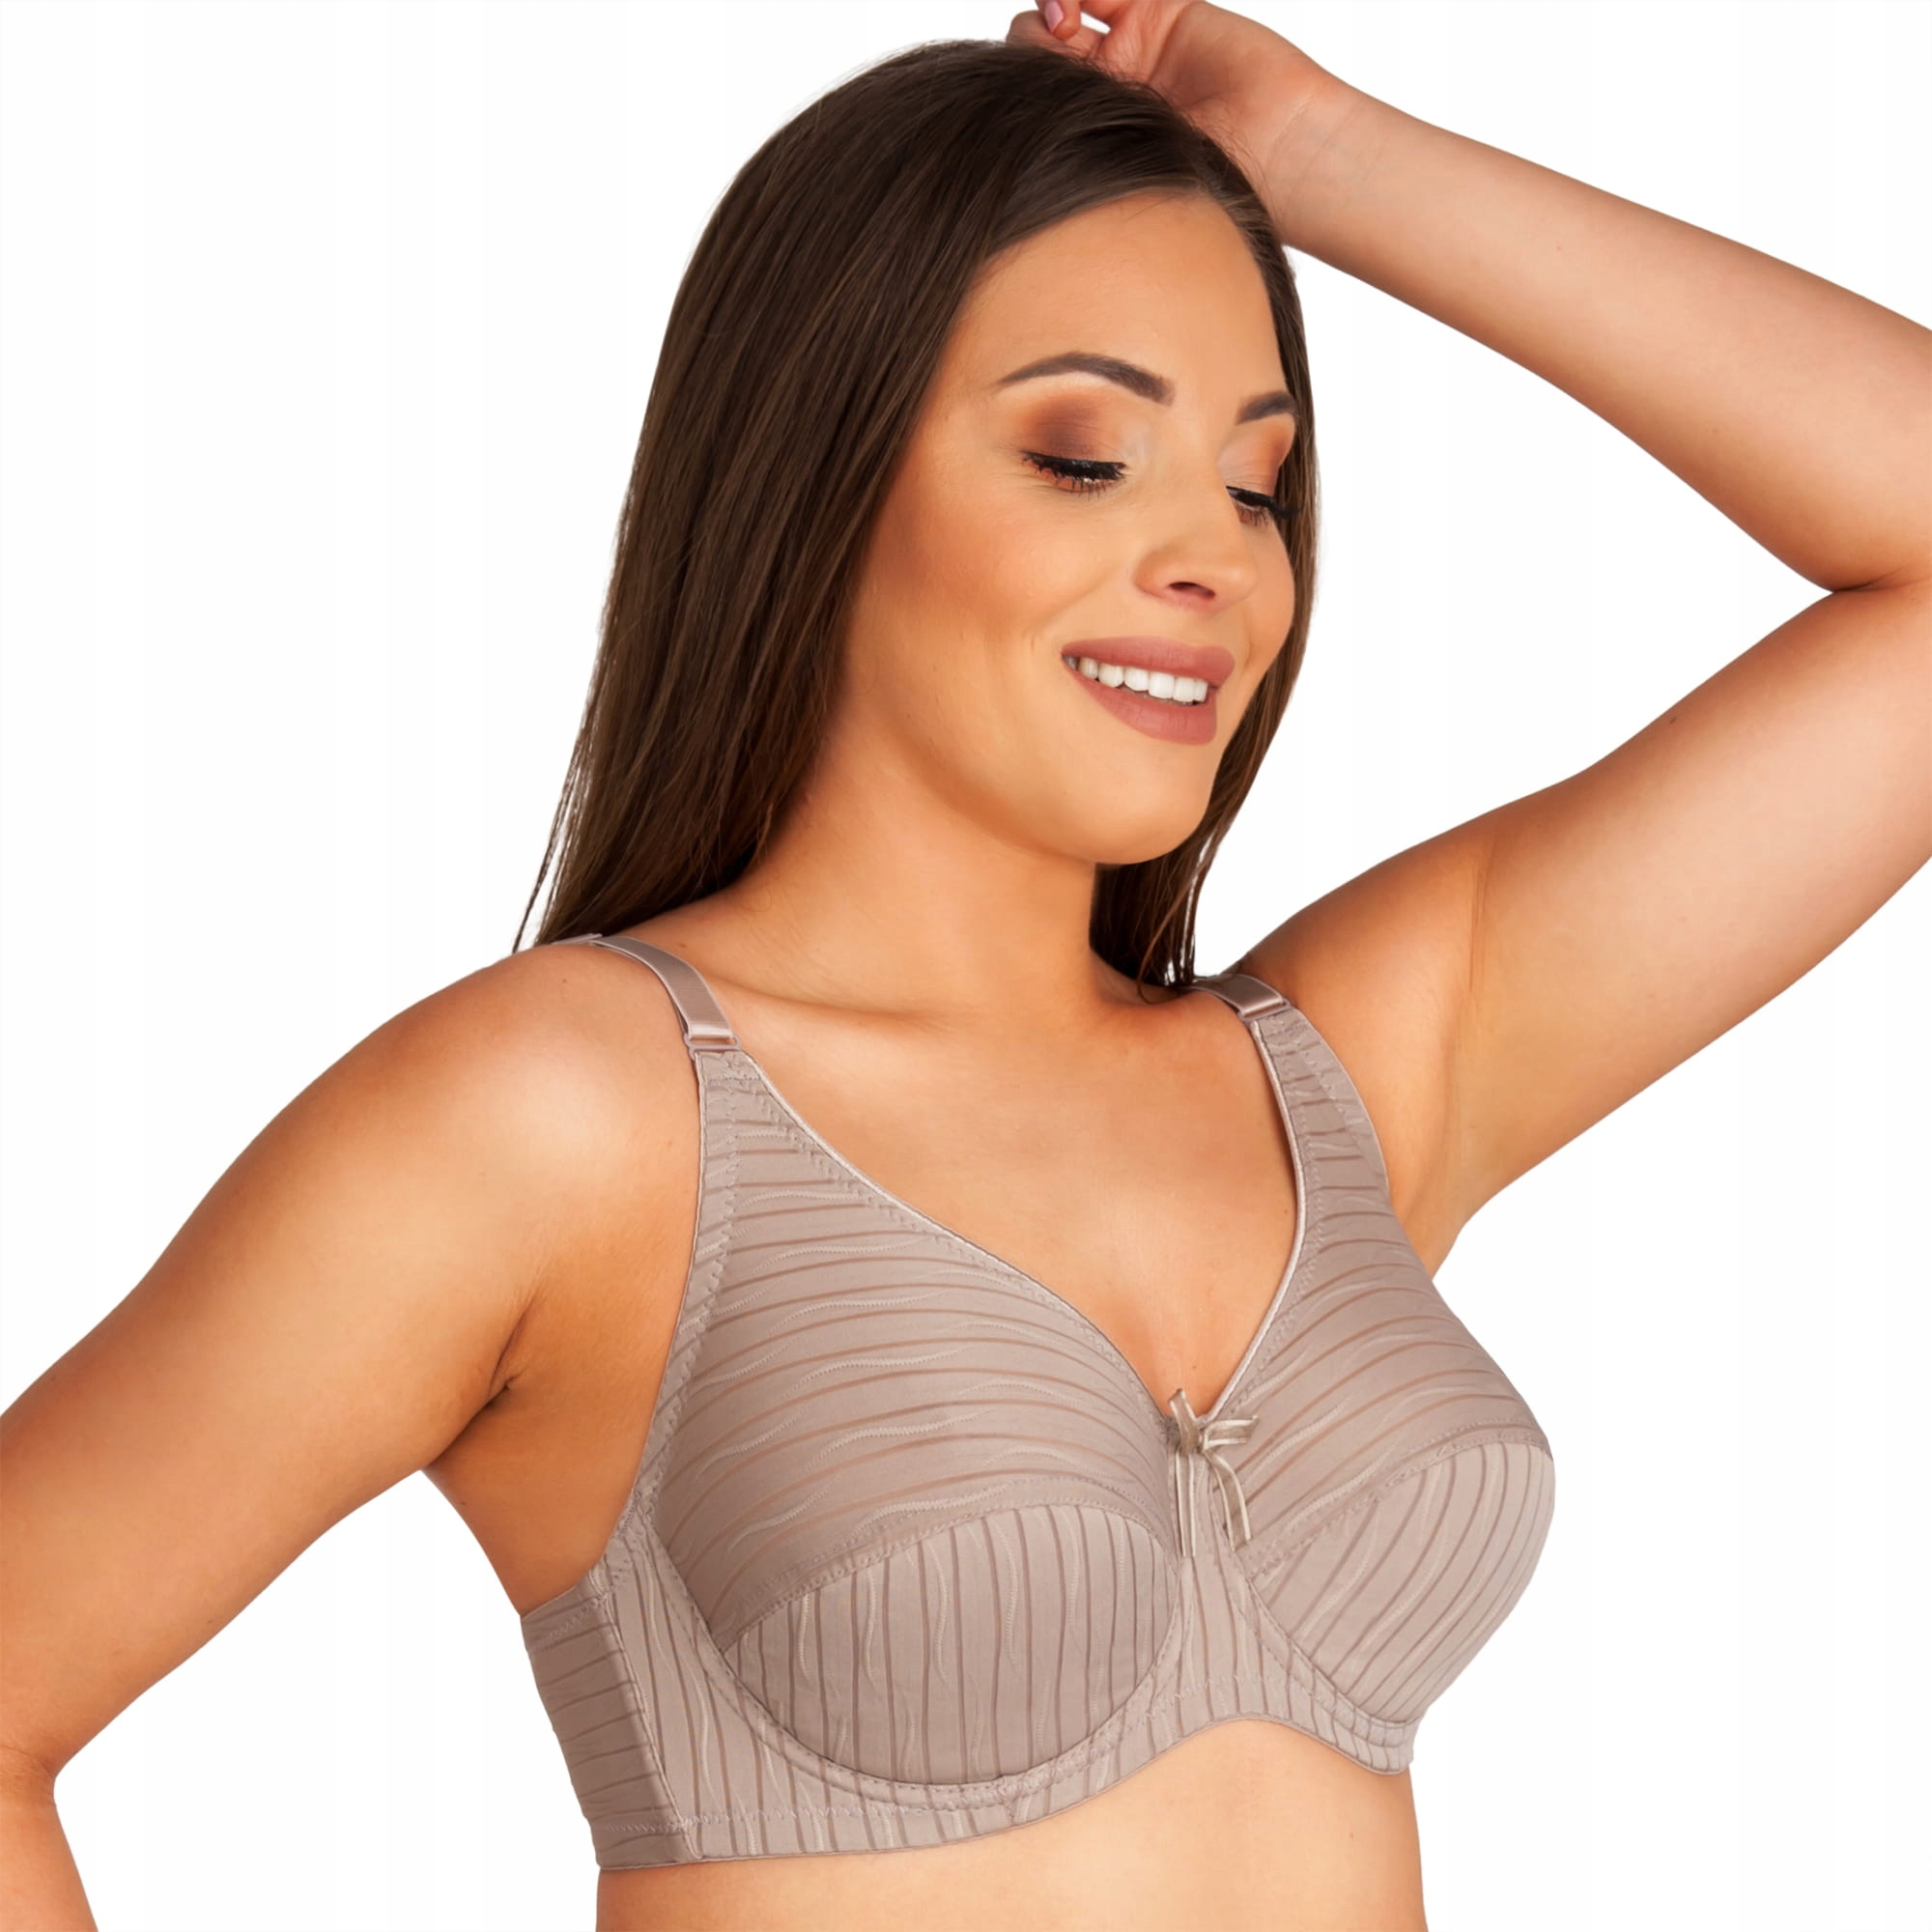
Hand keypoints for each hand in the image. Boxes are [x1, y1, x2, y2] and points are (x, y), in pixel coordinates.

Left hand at [1006, 0, 1348, 198]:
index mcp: (1087, 133)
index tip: (1020, 90)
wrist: (1279, 153)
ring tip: (1066, 17)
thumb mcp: (1117, 166)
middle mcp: (1107, 86)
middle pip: (1039, 41)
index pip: (1028, 92)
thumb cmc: (1207, 186)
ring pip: (1072, 3)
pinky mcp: (1164, 9)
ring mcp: (1135, 44)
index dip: (1015, 79)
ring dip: (1058, 0)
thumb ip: (1069, 134)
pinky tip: (1077, 3)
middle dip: (1034, 38)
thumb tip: (1003, 131)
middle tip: (1056, 42)